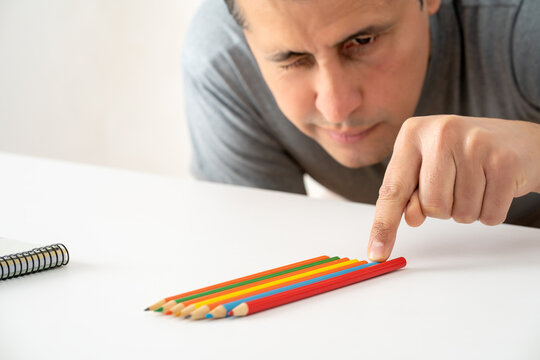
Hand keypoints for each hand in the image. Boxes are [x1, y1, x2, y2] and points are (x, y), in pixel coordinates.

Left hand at [367, 115, 539, 260]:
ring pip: (460, 214)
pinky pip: (490, 215)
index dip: (384, 225)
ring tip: (475, 183)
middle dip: (442, 209)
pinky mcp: (504, 161)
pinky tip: (493, 187)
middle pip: (431, 206)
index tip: (376, 253)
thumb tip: (410, 218)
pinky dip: (490, 211)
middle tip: (455, 186)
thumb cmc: (461, 155)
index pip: (393, 189)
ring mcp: (475, 144)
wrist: (516, 140)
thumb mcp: (426, 165)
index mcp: (412, 133)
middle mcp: (441, 133)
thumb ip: (409, 192)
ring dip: (467, 210)